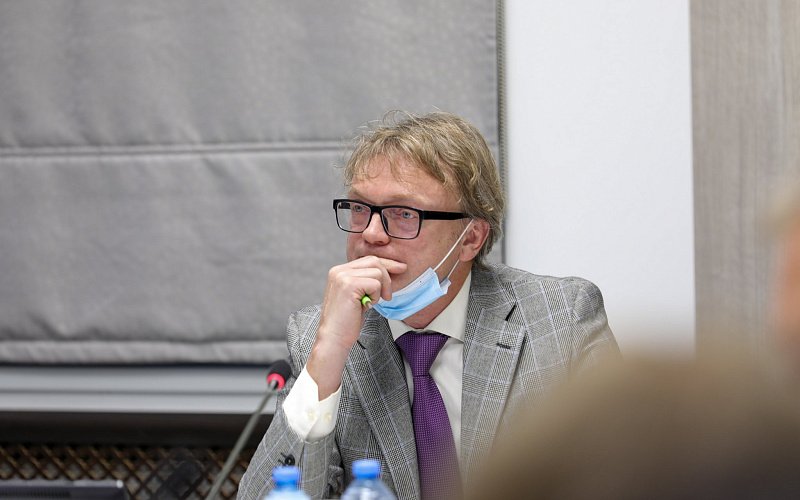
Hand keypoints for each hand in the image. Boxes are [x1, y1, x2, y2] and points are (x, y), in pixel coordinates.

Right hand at [308, 256, 405, 398]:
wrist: (334, 338)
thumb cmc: (347, 321)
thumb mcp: (358, 296)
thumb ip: (366, 281)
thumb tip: (388, 270)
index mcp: (339, 271)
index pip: (368, 259)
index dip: (387, 264)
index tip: (401, 268)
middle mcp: (339, 270)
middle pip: (374, 261)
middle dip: (387, 277)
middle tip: (387, 296)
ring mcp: (342, 276)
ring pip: (377, 272)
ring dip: (380, 289)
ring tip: (371, 303)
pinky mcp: (349, 285)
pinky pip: (375, 283)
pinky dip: (376, 296)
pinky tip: (367, 306)